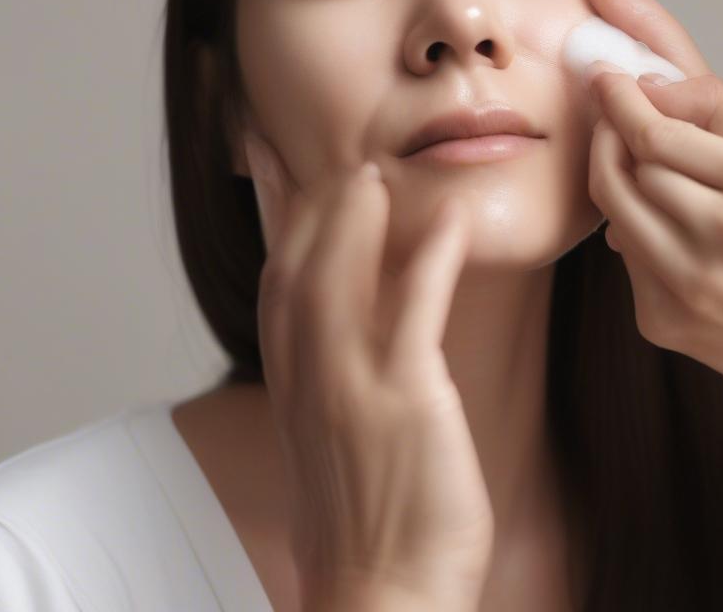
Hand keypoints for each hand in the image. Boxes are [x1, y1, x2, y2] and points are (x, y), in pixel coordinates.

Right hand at [243, 133, 493, 609]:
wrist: (384, 598)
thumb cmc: (370, 522)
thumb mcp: (334, 441)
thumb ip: (331, 378)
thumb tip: (343, 338)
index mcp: (294, 386)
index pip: (274, 283)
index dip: (273, 222)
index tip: (274, 171)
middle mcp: (309, 378)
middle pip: (294, 269)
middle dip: (304, 205)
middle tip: (323, 154)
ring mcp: (351, 387)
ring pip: (336, 279)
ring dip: (353, 218)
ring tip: (374, 170)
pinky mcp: (404, 401)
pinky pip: (412, 312)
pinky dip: (427, 259)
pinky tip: (448, 220)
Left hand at [584, 0, 722, 440]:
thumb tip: (649, 86)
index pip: (657, 131)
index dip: (619, 99)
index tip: (605, 78)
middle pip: (627, 168)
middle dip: (610, 134)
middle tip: (610, 117)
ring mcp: (691, 284)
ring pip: (615, 208)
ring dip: (614, 178)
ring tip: (630, 163)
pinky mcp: (666, 322)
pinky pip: (625, 256)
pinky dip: (634, 233)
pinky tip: (663, 227)